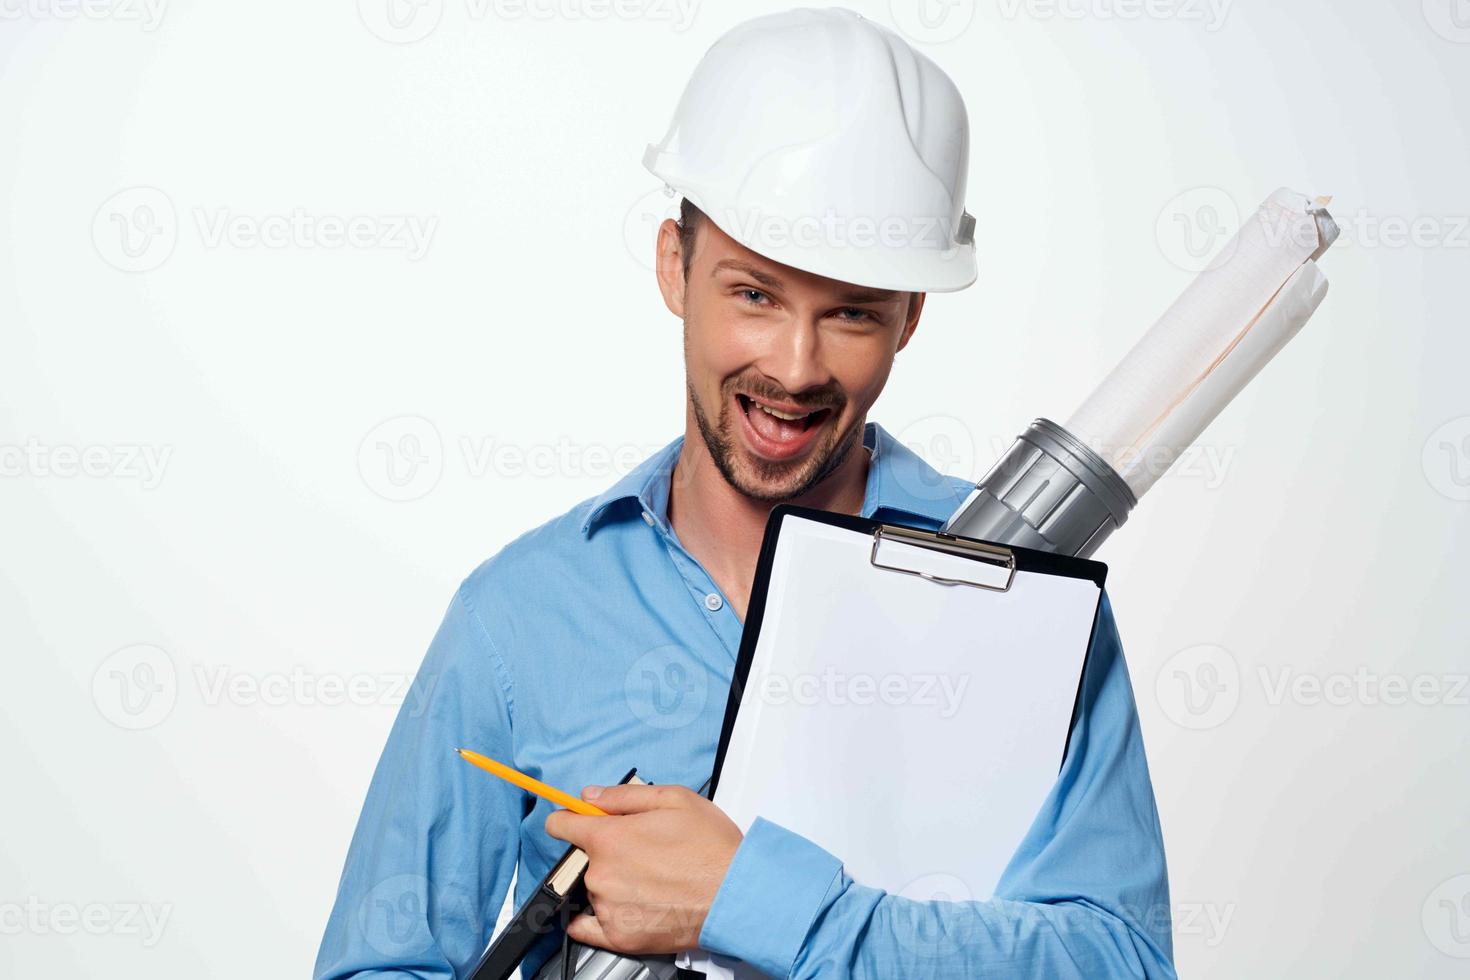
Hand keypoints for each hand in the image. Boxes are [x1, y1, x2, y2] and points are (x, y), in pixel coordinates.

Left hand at [544, 784, 742, 953]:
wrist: (737, 895)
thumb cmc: (712, 847)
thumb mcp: (674, 799)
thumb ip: (623, 796)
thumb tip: (590, 796)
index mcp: (609, 838)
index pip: (560, 825)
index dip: (568, 818)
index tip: (574, 822)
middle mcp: (601, 874)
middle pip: (582, 858)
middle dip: (603, 852)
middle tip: (639, 852)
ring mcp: (607, 908)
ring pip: (593, 889)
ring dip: (610, 883)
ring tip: (648, 880)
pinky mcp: (619, 937)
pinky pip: (586, 927)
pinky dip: (595, 917)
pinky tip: (619, 907)